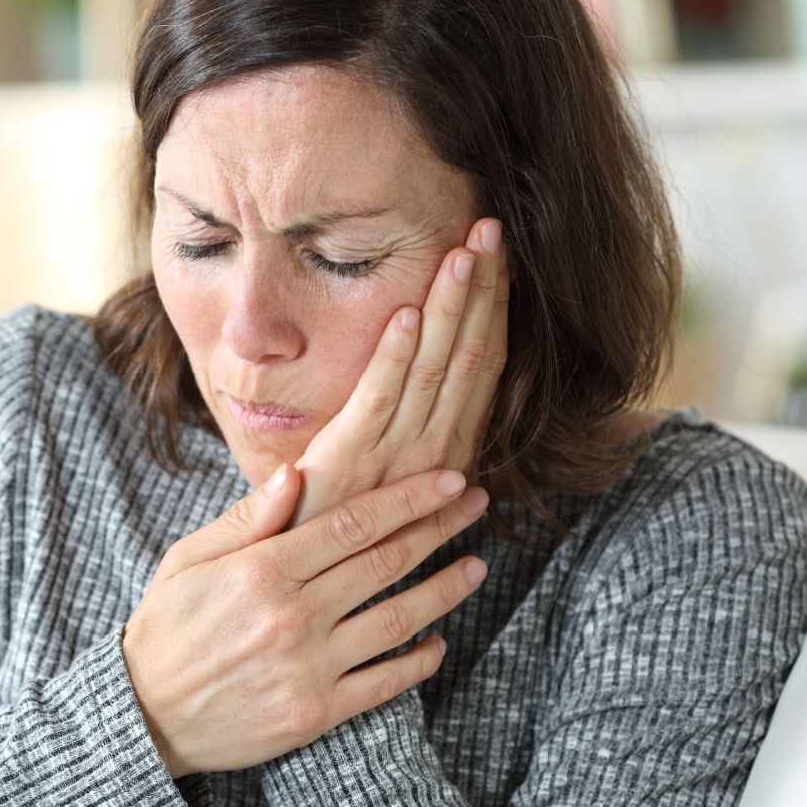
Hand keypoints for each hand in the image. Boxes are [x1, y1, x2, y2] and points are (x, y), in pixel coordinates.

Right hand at [121, 465, 489, 777]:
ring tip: (476, 567)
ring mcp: (308, 666)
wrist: (145, 716)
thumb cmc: (167, 627)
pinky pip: (384, 683)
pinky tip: (438, 642)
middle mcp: (291, 615)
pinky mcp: (316, 712)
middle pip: (385, 562)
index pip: (353, 523)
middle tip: (477, 505)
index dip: (408, 498)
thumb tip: (296, 472)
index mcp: (261, 570)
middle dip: (439, 528)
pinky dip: (418, 661)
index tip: (448, 480)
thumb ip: (246, 518)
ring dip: (444, 590)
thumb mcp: (189, 559)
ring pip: (396, 619)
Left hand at [291, 217, 508, 524]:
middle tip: (491, 227)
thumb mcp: (393, 478)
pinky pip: (378, 398)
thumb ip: (418, 441)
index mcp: (449, 448)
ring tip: (463, 252)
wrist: (306, 579)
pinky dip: (393, 354)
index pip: (482, 364)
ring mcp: (394, 454)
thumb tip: (455, 428)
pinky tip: (404, 311)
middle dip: (482, 289)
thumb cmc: (342, 522)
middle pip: (468, 354)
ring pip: (433, 367)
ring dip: (449, 308)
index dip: (494, 306)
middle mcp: (435, 449)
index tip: (501, 254)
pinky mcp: (349, 459)